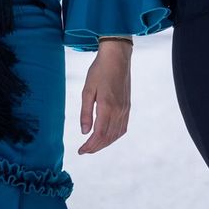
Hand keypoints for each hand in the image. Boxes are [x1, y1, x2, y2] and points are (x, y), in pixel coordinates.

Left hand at [78, 39, 131, 154]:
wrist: (117, 57)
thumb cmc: (99, 70)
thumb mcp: (87, 90)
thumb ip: (85, 112)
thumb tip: (84, 132)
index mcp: (107, 106)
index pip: (99, 134)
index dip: (90, 146)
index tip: (81, 150)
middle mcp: (118, 110)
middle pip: (108, 137)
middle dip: (96, 147)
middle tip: (85, 151)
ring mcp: (125, 109)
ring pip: (116, 134)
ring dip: (105, 143)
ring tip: (94, 146)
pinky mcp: (127, 106)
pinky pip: (123, 127)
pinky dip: (114, 136)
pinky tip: (107, 136)